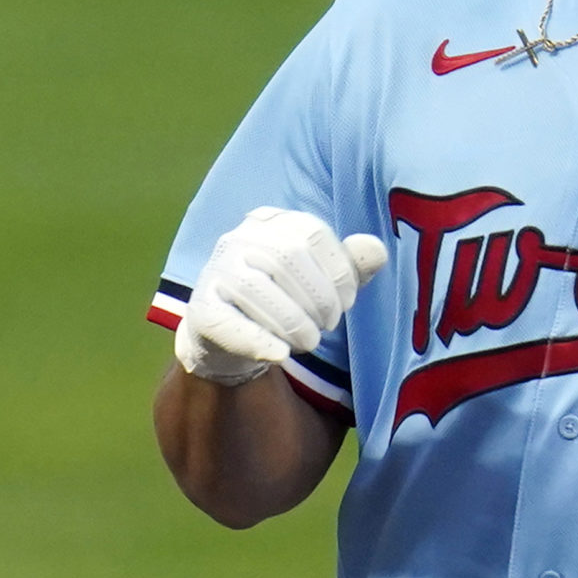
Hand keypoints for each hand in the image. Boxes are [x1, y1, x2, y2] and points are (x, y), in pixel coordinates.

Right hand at [174, 207, 386, 385]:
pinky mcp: (200, 309)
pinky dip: (257, 340)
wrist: (232, 335)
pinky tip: (280, 355)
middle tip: (328, 325)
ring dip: (293, 321)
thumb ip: (351, 266)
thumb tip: (376, 250)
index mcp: (273, 223)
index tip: (347, 301)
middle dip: (318, 297)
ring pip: (256, 288)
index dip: (338, 271)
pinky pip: (226, 321)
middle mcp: (240, 238)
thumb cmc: (287, 300)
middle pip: (286, 257)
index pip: (312, 234)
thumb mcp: (323, 281)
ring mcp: (215, 271)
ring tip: (309, 341)